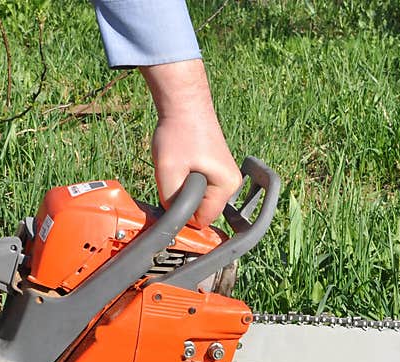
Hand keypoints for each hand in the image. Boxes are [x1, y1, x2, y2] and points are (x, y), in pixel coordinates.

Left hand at [140, 60, 241, 228]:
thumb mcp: (168, 172)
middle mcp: (231, 184)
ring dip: (183, 190)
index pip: (202, 221)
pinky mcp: (216, 170)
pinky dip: (186, 182)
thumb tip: (172, 220)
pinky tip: (180, 164)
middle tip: (172, 177)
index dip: (183, 216)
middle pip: (202, 211)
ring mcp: (225, 177)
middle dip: (183, 201)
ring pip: (198, 200)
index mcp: (226, 186)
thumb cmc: (179, 132)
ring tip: (177, 167)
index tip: (170, 198)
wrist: (183, 102)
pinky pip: (199, 189)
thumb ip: (170, 202)